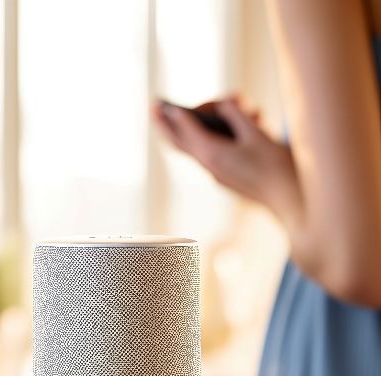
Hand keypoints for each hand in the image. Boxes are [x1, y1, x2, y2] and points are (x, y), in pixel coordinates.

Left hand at [153, 98, 302, 229]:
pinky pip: (215, 153)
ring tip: (217, 104)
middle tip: (153, 107)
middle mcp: (210, 165)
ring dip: (200, 126)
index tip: (162, 104)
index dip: (175, 115)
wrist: (291, 201)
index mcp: (213, 154)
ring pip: (197, 147)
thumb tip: (223, 105)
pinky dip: (218, 137)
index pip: (186, 131)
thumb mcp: (258, 134)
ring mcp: (217, 173)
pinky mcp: (228, 176)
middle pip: (180, 142)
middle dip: (166, 125)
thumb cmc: (278, 168)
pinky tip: (243, 119)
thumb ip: (237, 116)